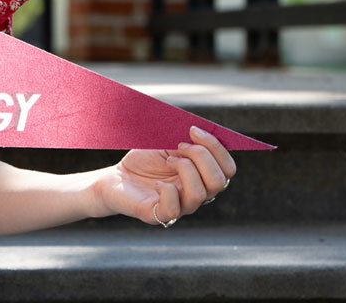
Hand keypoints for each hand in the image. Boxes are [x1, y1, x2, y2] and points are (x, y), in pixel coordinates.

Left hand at [95, 125, 235, 226]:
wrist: (116, 177)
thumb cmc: (144, 161)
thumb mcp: (168, 144)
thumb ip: (188, 141)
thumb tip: (201, 131)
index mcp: (203, 177)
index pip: (228, 169)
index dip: (216, 148)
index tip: (193, 130)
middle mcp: (197, 194)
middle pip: (219, 181)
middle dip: (201, 156)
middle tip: (178, 145)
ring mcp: (180, 207)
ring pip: (200, 193)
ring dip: (184, 168)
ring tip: (168, 160)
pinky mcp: (159, 215)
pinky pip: (174, 208)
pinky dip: (167, 190)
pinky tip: (157, 183)